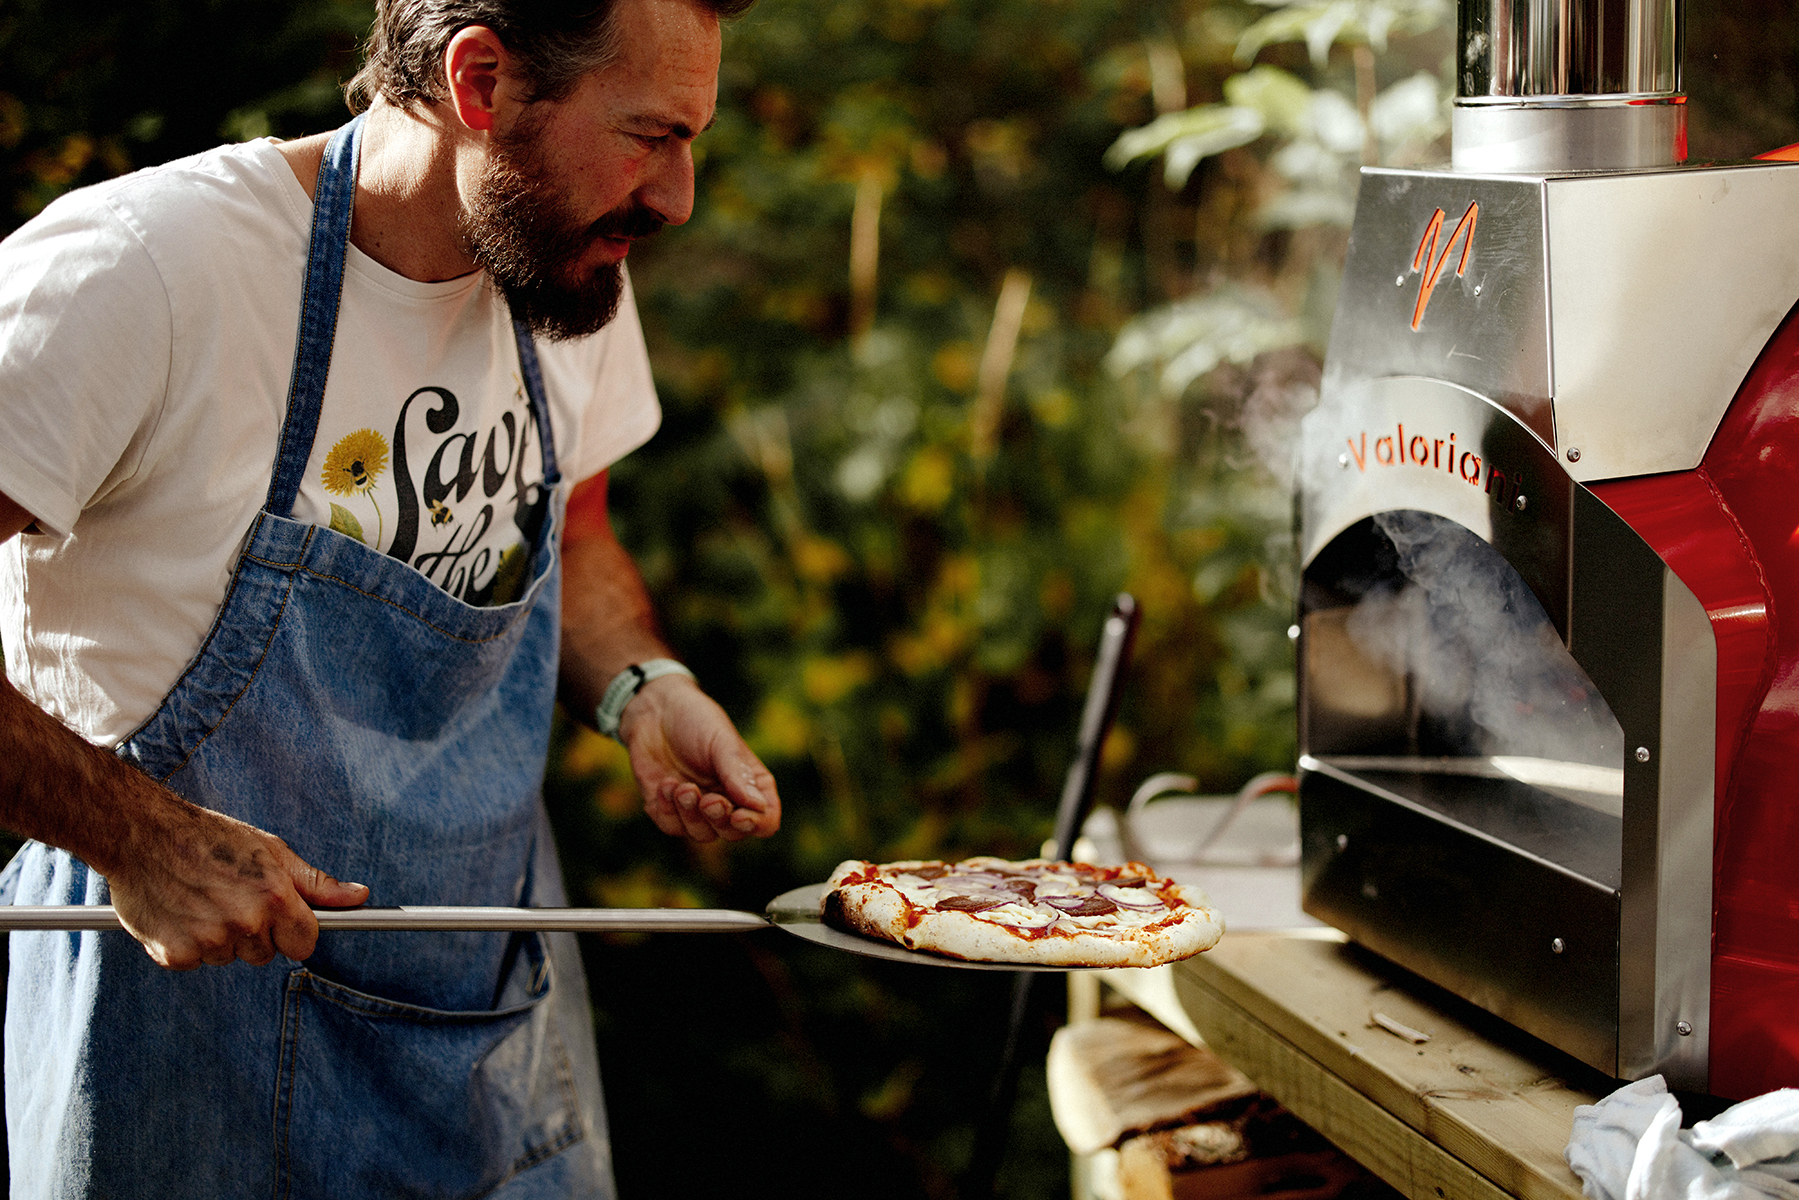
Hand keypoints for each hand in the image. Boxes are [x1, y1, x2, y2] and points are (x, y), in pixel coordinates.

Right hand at [106, 799, 368, 969]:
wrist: (143, 834)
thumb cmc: (213, 839)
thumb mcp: (273, 852)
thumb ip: (316, 884)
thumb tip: (359, 898)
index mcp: (275, 898)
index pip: (305, 943)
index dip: (295, 932)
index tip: (283, 921)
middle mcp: (245, 923)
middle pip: (266, 954)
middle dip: (256, 932)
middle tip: (231, 897)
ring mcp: (209, 942)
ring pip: (230, 957)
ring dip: (220, 938)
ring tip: (201, 899)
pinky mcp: (174, 955)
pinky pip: (195, 962)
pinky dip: (187, 944)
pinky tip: (179, 912)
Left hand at [618, 675, 780, 842]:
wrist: (654, 708)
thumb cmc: (696, 719)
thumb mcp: (721, 741)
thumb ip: (737, 774)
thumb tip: (758, 807)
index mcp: (751, 784)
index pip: (766, 819)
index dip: (757, 824)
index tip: (739, 815)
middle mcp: (728, 800)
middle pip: (733, 833)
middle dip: (720, 820)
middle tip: (708, 800)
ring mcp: (697, 808)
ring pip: (702, 834)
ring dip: (691, 814)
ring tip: (681, 786)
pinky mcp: (668, 809)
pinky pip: (671, 826)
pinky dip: (668, 810)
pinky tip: (665, 784)